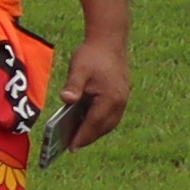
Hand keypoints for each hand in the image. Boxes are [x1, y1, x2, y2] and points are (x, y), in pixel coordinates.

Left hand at [49, 34, 128, 152]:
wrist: (109, 41)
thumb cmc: (92, 55)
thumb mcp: (78, 69)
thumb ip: (73, 86)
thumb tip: (66, 100)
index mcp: (110, 98)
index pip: (94, 123)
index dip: (82, 137)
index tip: (71, 148)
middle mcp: (120, 101)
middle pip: (103, 127)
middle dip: (88, 137)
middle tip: (72, 147)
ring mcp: (123, 99)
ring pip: (110, 123)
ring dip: (95, 131)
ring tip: (78, 138)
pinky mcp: (122, 95)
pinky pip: (112, 115)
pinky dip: (100, 122)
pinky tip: (86, 124)